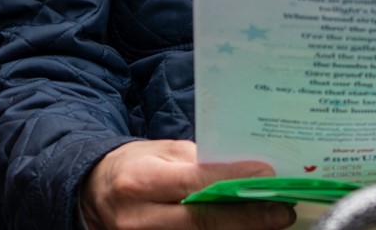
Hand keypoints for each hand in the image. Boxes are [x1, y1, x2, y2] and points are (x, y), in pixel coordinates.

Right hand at [79, 139, 295, 229]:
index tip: (268, 178)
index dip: (233, 181)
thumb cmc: (134, 168)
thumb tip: (242, 173)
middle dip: (247, 218)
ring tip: (271, 224)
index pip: (194, 183)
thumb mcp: (160, 153)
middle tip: (282, 212)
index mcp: (140, 181)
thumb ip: (197, 164)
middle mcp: (139, 219)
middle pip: (201, 223)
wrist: (93, 195)